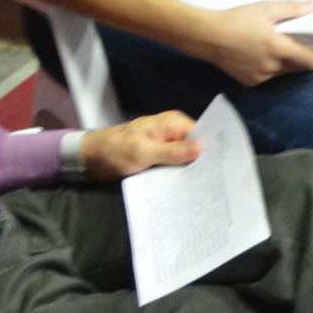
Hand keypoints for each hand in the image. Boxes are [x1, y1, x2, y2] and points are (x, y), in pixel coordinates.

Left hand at [79, 111, 203, 178]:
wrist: (91, 158)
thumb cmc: (115, 150)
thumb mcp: (144, 152)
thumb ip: (173, 151)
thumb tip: (201, 149)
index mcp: (172, 123)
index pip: (201, 135)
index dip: (211, 150)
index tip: (221, 169)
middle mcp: (172, 132)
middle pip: (195, 148)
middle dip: (202, 163)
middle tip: (213, 184)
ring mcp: (165, 145)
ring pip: (185, 159)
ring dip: (189, 172)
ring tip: (202, 189)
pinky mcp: (158, 157)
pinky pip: (174, 165)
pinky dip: (177, 175)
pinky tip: (184, 188)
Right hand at [194, 1, 312, 86]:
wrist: (205, 36)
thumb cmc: (235, 19)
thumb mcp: (265, 9)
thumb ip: (292, 9)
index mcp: (277, 48)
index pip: (311, 60)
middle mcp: (271, 67)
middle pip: (299, 66)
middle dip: (310, 56)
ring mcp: (260, 77)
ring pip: (284, 70)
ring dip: (291, 60)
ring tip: (286, 44)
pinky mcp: (250, 81)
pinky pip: (270, 74)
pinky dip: (275, 65)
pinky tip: (267, 52)